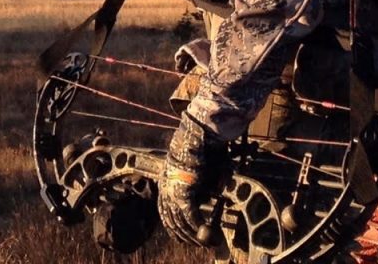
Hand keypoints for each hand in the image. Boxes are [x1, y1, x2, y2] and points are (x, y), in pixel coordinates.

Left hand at [158, 112, 227, 244]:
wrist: (199, 135)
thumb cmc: (202, 149)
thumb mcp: (200, 171)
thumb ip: (202, 186)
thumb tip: (211, 197)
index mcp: (166, 182)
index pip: (166, 213)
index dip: (176, 227)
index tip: (186, 236)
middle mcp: (165, 188)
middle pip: (171, 221)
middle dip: (186, 235)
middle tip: (201, 242)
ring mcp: (172, 191)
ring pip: (180, 222)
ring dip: (194, 235)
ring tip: (209, 240)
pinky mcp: (183, 192)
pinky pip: (190, 216)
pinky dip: (199, 227)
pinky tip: (208, 233)